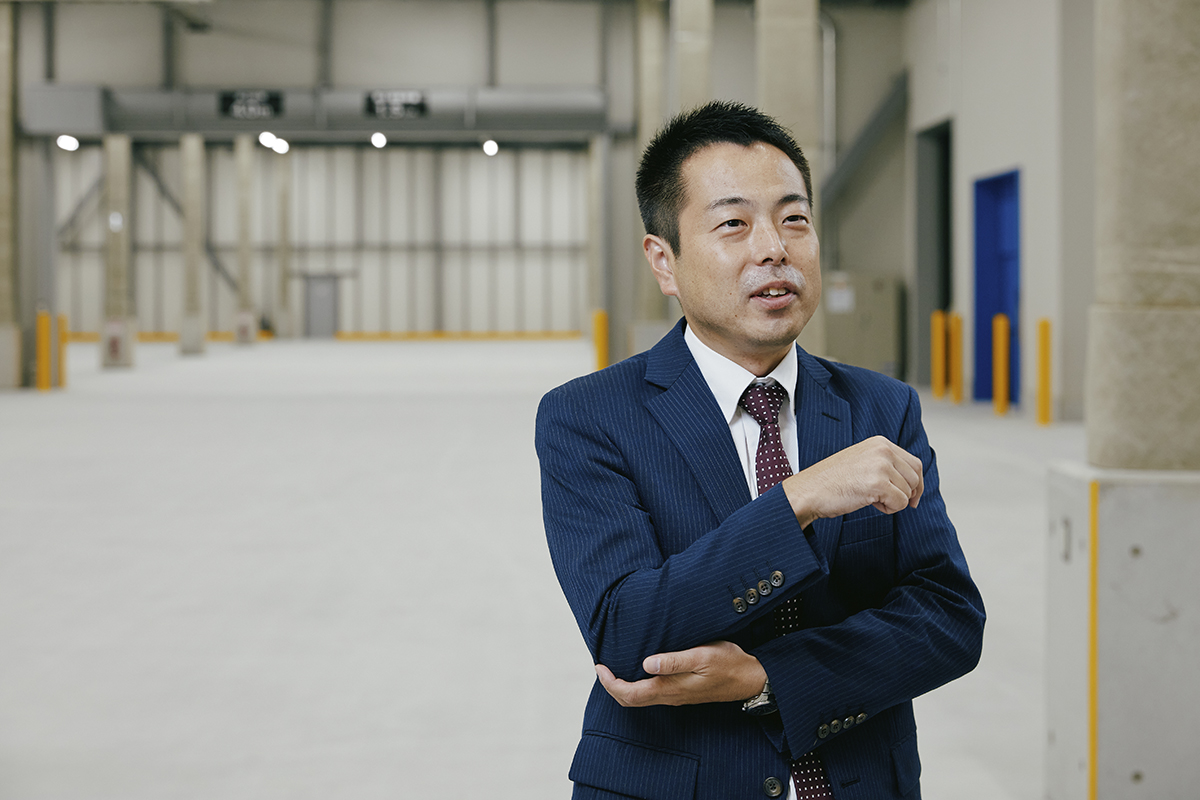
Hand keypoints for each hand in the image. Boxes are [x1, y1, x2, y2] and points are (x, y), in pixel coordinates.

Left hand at [594, 641, 766, 707]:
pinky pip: (652, 695)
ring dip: (623, 687)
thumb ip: (675, 661)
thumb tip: (647, 663)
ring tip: (614, 668)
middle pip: (631, 700)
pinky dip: (637, 686)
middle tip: (601, 668)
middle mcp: (671, 696)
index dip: (611, 683)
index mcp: (671, 688)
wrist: (750, 679)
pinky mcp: (682, 693)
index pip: (631, 694)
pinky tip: (638, 671)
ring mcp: (676, 696)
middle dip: (612, 687)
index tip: (599, 667)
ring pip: (641, 699)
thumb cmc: (729, 663)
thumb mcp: (703, 656)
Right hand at [782, 435, 923, 526]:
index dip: (916, 484)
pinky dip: (888, 509)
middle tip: (884, 500)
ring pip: (908, 492)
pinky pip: (900, 503)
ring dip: (893, 502)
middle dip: (905, 494)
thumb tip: (914, 483)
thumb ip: (886, 464)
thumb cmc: (831, 481)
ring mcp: (881, 466)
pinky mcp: (878, 483)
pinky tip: (869, 503)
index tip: (912, 497)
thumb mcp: (863, 461)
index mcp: (880, 442)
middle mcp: (883, 450)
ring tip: (870, 497)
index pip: (915, 464)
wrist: (809, 491)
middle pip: (915, 478)